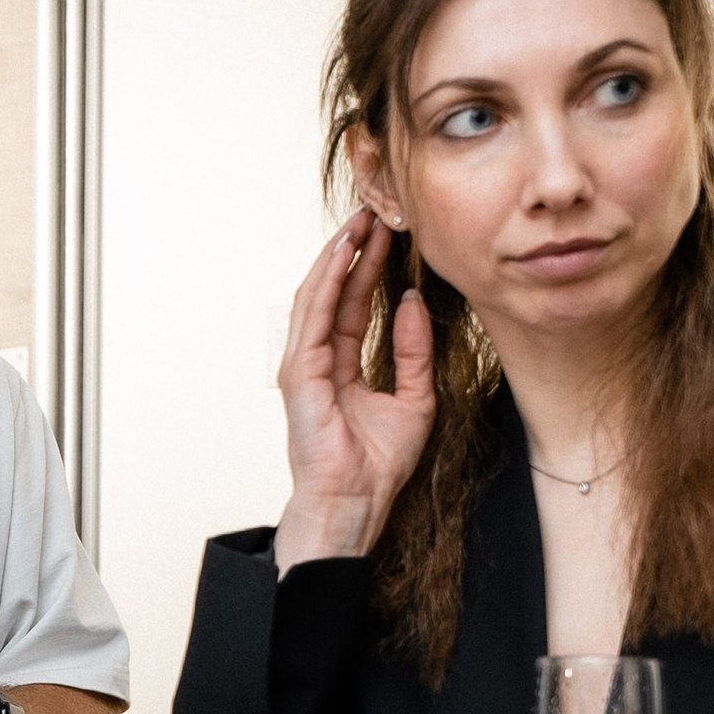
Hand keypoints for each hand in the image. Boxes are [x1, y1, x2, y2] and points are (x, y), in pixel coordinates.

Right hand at [273, 208, 434, 570]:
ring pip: (318, 295)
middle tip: (375, 211)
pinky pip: (312, 316)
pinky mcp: (299, 372)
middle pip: (334, 292)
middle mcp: (317, 360)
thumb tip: (412, 303)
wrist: (355, 502)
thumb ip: (413, 351)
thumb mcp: (414, 398)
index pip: (353, 305)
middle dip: (354, 251)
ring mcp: (304, 364)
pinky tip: (344, 254)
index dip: (371, 268)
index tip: (390, 233)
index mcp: (341, 366)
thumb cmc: (376, 464)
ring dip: (338, 256)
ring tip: (360, 222)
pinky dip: (327, 281)